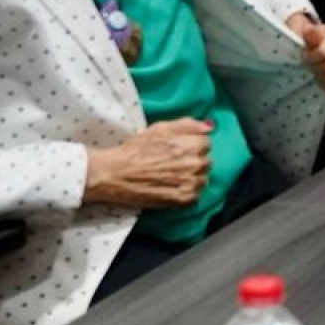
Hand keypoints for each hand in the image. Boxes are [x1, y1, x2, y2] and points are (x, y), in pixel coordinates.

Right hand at [84, 119, 214, 207]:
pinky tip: (171, 190)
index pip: (206, 145)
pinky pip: (195, 197)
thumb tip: (209, 128)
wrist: (115, 173)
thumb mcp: (161, 128)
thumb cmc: (136, 149)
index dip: (191, 147)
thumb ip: (188, 125)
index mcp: (194, 145)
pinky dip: (186, 194)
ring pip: (202, 180)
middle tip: (174, 165)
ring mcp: (190, 183)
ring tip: (172, 178)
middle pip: (206, 163)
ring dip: (191, 180)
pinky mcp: (182, 200)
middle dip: (193, 163)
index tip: (179, 151)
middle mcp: (195, 163)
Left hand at [288, 13, 324, 91]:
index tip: (304, 55)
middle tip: (309, 65)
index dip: (311, 57)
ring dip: (322, 77)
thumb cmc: (313, 39)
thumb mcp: (307, 34)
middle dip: (316, 68)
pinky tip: (323, 78)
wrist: (320, 45)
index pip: (324, 52)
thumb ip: (309, 34)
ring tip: (316, 72)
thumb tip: (307, 31)